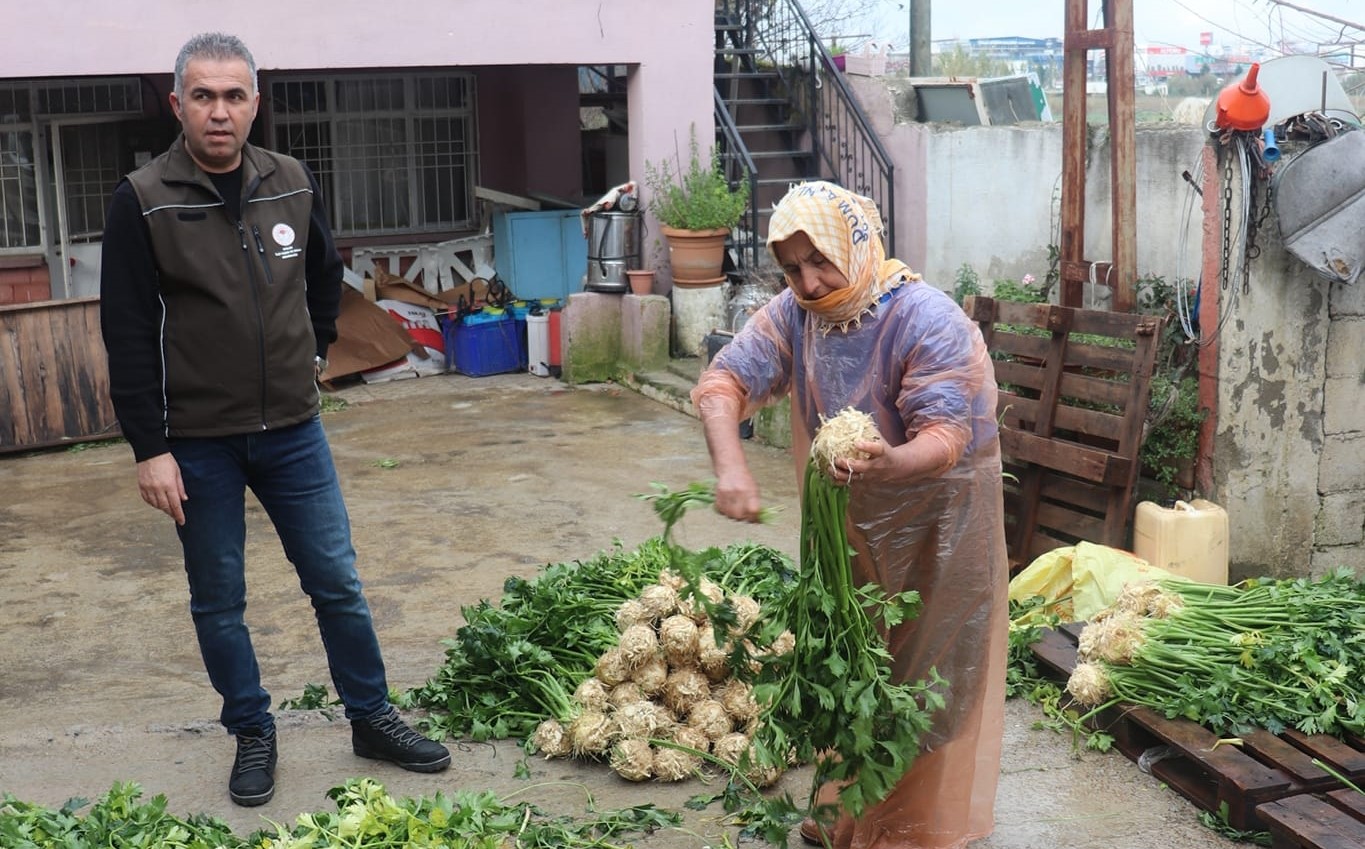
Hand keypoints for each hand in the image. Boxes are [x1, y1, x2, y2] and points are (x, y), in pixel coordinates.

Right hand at [136, 453, 187, 525]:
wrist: (150, 452)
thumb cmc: (166, 461)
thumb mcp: (177, 473)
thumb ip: (180, 487)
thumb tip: (183, 499)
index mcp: (169, 485)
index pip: (175, 504)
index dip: (178, 514)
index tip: (181, 521)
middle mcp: (158, 488)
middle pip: (165, 506)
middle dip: (171, 513)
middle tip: (175, 515)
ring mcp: (148, 488)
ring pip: (155, 504)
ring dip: (162, 508)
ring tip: (167, 508)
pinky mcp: (141, 486)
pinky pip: (147, 499)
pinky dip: (152, 503)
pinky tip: (157, 503)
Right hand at [714, 466, 762, 522]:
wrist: (731, 468)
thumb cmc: (745, 480)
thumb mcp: (754, 490)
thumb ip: (755, 505)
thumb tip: (757, 521)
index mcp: (751, 491)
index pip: (753, 511)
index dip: (753, 518)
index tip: (753, 520)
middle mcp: (739, 492)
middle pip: (740, 515)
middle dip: (742, 518)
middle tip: (743, 515)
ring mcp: (728, 493)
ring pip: (729, 514)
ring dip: (732, 515)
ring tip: (735, 509)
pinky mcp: (719, 493)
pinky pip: (721, 510)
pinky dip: (724, 511)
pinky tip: (728, 505)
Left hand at [834, 433, 953, 486]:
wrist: (898, 468)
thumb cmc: (886, 450)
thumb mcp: (881, 439)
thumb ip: (869, 430)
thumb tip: (852, 414)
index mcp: (883, 453)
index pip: (877, 450)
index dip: (867, 447)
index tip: (856, 442)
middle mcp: (876, 466)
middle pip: (862, 468)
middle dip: (848, 464)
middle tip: (837, 459)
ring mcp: (869, 476)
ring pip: (854, 478)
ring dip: (840, 474)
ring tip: (829, 468)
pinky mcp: (864, 482)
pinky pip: (849, 484)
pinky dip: (839, 481)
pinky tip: (829, 475)